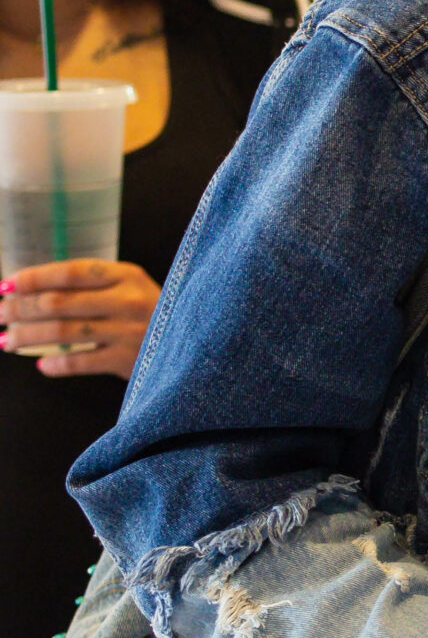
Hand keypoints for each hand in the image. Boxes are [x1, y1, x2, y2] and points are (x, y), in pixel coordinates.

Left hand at [1, 259, 156, 377]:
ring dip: (27, 337)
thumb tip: (34, 292)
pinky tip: (43, 365)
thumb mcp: (132, 288)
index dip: (34, 278)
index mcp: (127, 275)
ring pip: (63, 332)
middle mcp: (129, 300)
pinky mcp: (129, 360)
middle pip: (60, 302)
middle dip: (20, 309)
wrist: (198, 341)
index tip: (5, 285)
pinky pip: (80, 363)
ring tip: (6, 342)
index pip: (71, 272)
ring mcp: (130, 331)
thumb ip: (95, 286)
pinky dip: (56, 365)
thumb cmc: (154, 313)